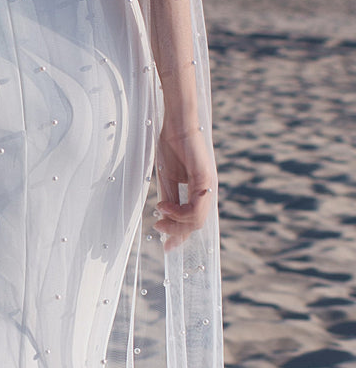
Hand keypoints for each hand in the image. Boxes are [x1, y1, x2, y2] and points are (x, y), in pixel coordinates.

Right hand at [154, 120, 215, 251]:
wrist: (176, 121)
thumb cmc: (171, 143)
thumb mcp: (167, 176)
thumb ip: (170, 197)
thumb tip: (166, 218)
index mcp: (200, 190)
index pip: (194, 221)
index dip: (180, 235)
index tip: (166, 246)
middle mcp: (208, 190)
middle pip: (196, 224)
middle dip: (176, 232)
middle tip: (158, 228)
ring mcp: (209, 186)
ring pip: (197, 220)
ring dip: (175, 222)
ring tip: (159, 214)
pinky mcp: (205, 180)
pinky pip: (196, 208)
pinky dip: (179, 212)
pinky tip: (163, 205)